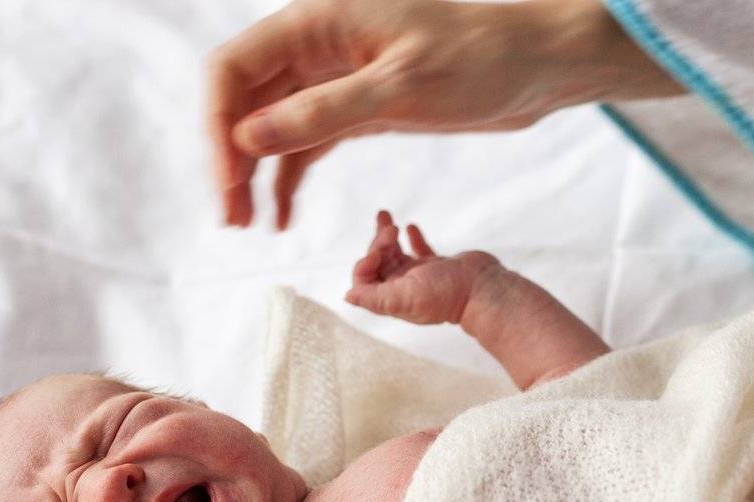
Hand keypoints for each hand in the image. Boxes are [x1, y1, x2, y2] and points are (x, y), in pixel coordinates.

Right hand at [204, 0, 681, 228]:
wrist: (536, 66)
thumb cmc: (479, 60)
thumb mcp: (400, 89)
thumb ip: (324, 111)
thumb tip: (249, 136)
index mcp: (316, 23)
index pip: (234, 68)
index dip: (217, 125)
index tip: (227, 181)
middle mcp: (316, 47)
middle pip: (244, 99)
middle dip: (229, 157)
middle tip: (232, 219)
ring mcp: (335, 79)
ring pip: (270, 125)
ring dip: (254, 173)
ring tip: (250, 226)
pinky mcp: (360, 108)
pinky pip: (307, 142)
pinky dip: (290, 176)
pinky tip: (283, 216)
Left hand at [345, 210, 499, 325]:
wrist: (483, 289)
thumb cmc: (446, 294)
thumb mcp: (406, 297)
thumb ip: (376, 298)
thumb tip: (347, 296)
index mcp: (394, 297)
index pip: (364, 280)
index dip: (365, 262)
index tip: (379, 250)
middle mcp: (404, 288)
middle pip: (377, 263)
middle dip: (378, 242)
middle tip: (391, 229)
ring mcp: (421, 276)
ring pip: (394, 254)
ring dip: (386, 235)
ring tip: (385, 214)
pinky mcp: (438, 265)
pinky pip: (419, 250)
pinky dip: (412, 238)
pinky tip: (410, 226)